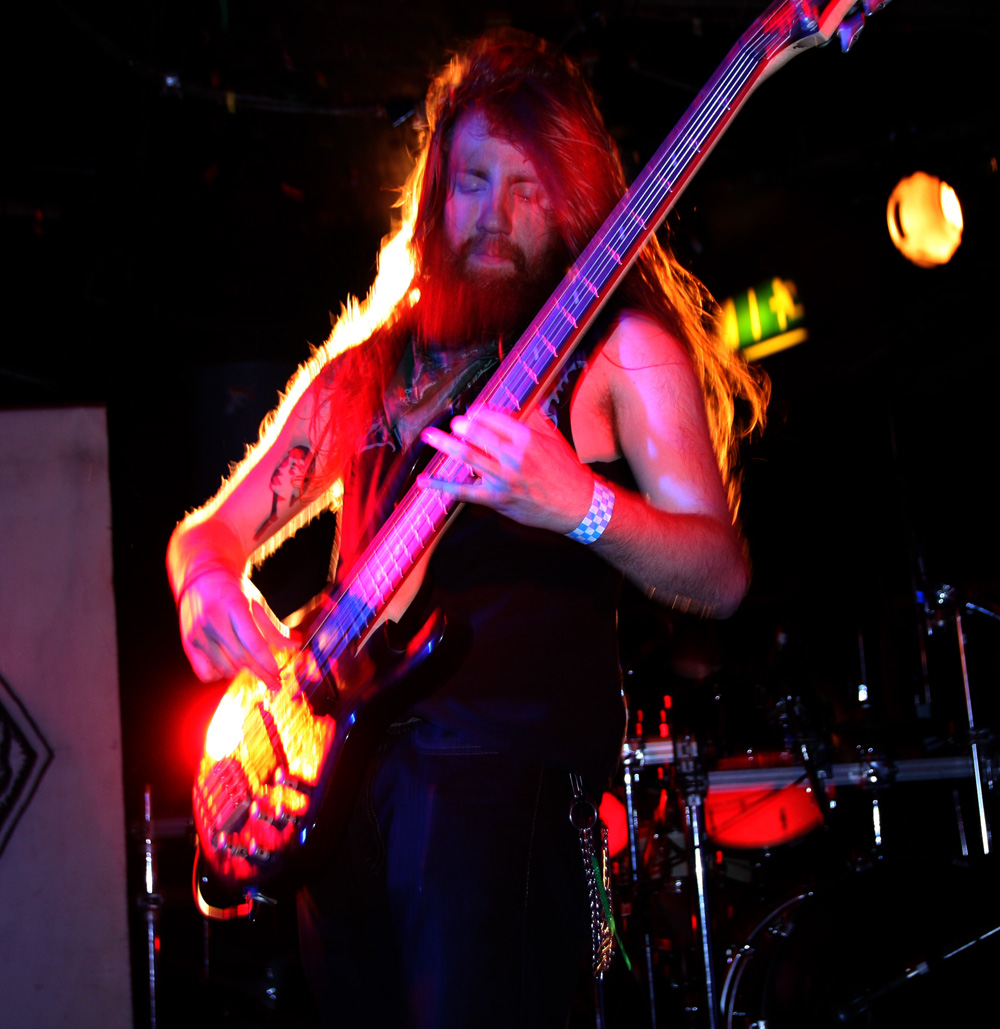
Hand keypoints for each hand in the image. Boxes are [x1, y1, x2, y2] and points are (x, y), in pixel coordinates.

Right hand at [177, 567, 291, 686]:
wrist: (201, 576)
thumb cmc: (234, 591)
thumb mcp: (257, 603)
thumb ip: (274, 628)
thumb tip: (294, 647)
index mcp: (233, 604)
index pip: (253, 642)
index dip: (267, 662)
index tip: (279, 673)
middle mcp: (212, 620)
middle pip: (240, 658)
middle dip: (261, 674)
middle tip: (275, 684)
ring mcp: (197, 633)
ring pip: (225, 668)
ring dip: (242, 672)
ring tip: (251, 665)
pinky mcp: (187, 644)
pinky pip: (206, 673)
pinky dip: (220, 674)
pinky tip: (229, 665)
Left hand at [417, 406, 594, 533]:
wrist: (578, 505)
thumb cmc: (566, 470)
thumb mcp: (553, 438)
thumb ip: (532, 418)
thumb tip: (517, 401)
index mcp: (527, 438)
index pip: (494, 418)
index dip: (478, 413)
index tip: (471, 413)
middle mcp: (514, 457)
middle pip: (477, 434)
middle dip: (461, 426)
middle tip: (452, 423)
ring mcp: (504, 479)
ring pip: (468, 458)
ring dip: (445, 445)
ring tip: (430, 436)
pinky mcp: (497, 499)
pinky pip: (464, 492)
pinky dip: (441, 486)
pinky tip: (424, 480)